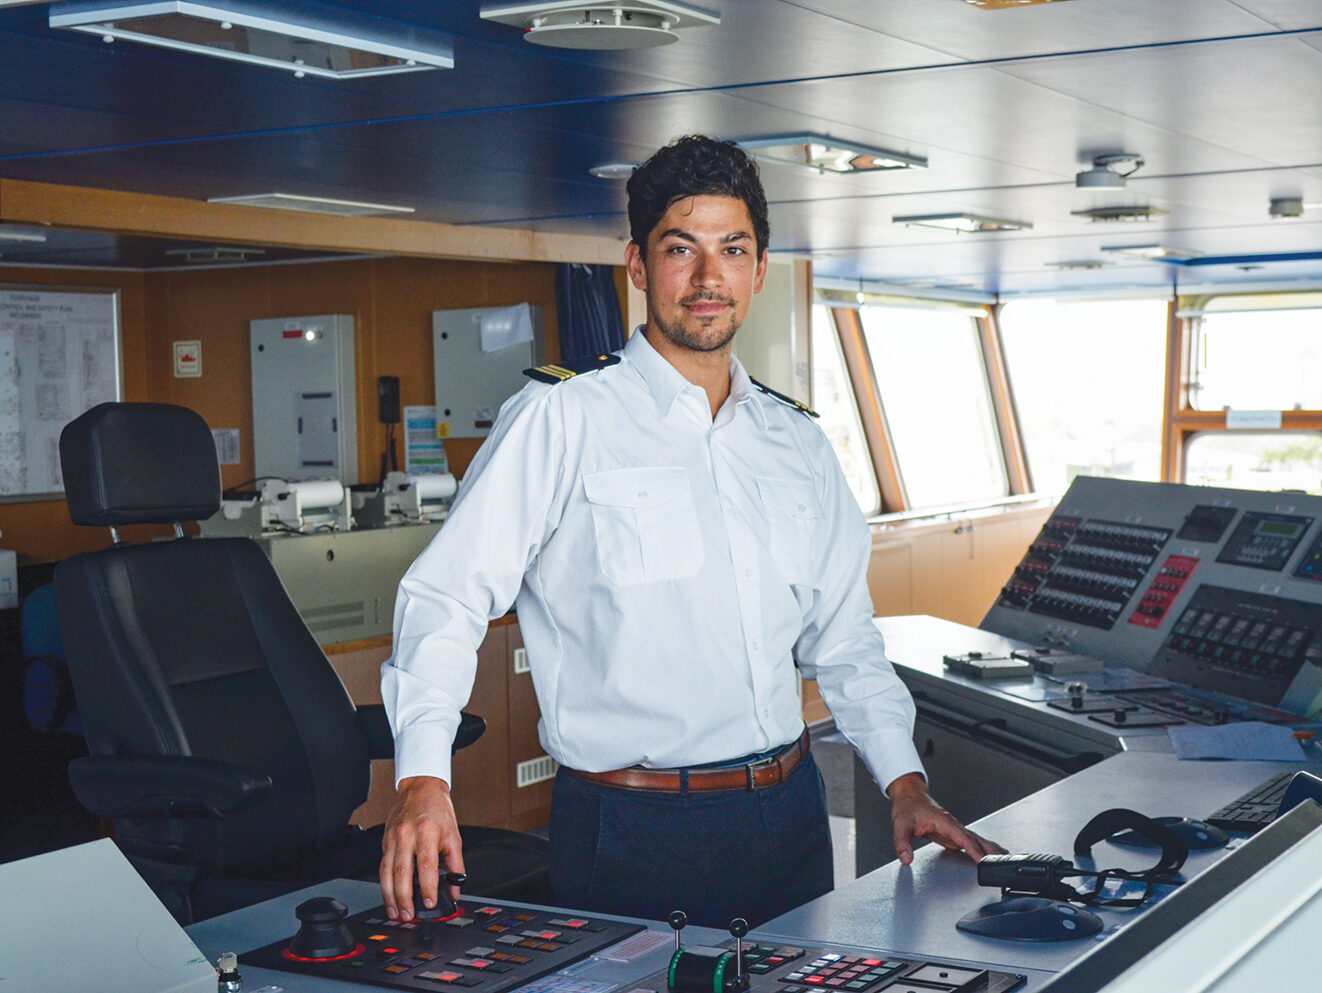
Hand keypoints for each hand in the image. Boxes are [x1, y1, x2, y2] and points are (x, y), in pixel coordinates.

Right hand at [380, 776, 464, 920]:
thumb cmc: (438, 811)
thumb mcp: (453, 835)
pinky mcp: (385, 841)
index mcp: (428, 832)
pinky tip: (388, 896)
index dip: (427, 887)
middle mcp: (408, 835)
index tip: (429, 903)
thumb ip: (456, 865)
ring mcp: (393, 838)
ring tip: (395, 913)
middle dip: (404, 898)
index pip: (426, 865)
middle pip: (402, 872)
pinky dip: (385, 884)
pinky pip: (383, 866)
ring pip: (387, 872)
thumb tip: (456, 889)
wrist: (421, 788)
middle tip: (408, 915)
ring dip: (390, 896)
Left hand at [886, 772, 1005, 865]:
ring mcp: (955, 828)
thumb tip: (906, 858)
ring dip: (990, 849)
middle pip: (975, 838)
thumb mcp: (901, 825)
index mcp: (944, 821)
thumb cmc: (908, 808)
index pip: (962, 837)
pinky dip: (983, 848)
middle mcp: (953, 824)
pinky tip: (990, 854)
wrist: (910, 797)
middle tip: (1003, 862)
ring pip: (976, 839)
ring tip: (1004, 858)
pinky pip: (971, 841)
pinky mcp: (954, 833)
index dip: (973, 849)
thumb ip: (902, 843)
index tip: (982, 860)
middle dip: (989, 850)